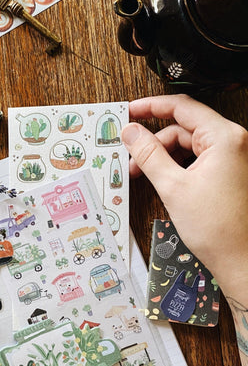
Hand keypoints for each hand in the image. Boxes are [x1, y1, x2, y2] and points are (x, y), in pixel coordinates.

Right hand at [122, 94, 247, 304]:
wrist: (241, 258)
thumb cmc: (216, 227)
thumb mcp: (173, 187)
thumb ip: (148, 155)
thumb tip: (131, 132)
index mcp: (224, 138)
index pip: (183, 108)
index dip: (151, 107)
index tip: (130, 111)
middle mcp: (233, 143)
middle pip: (183, 129)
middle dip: (153, 143)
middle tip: (130, 157)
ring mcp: (232, 158)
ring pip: (188, 146)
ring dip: (163, 157)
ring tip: (143, 175)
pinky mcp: (228, 173)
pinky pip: (196, 160)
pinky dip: (176, 167)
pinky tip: (161, 180)